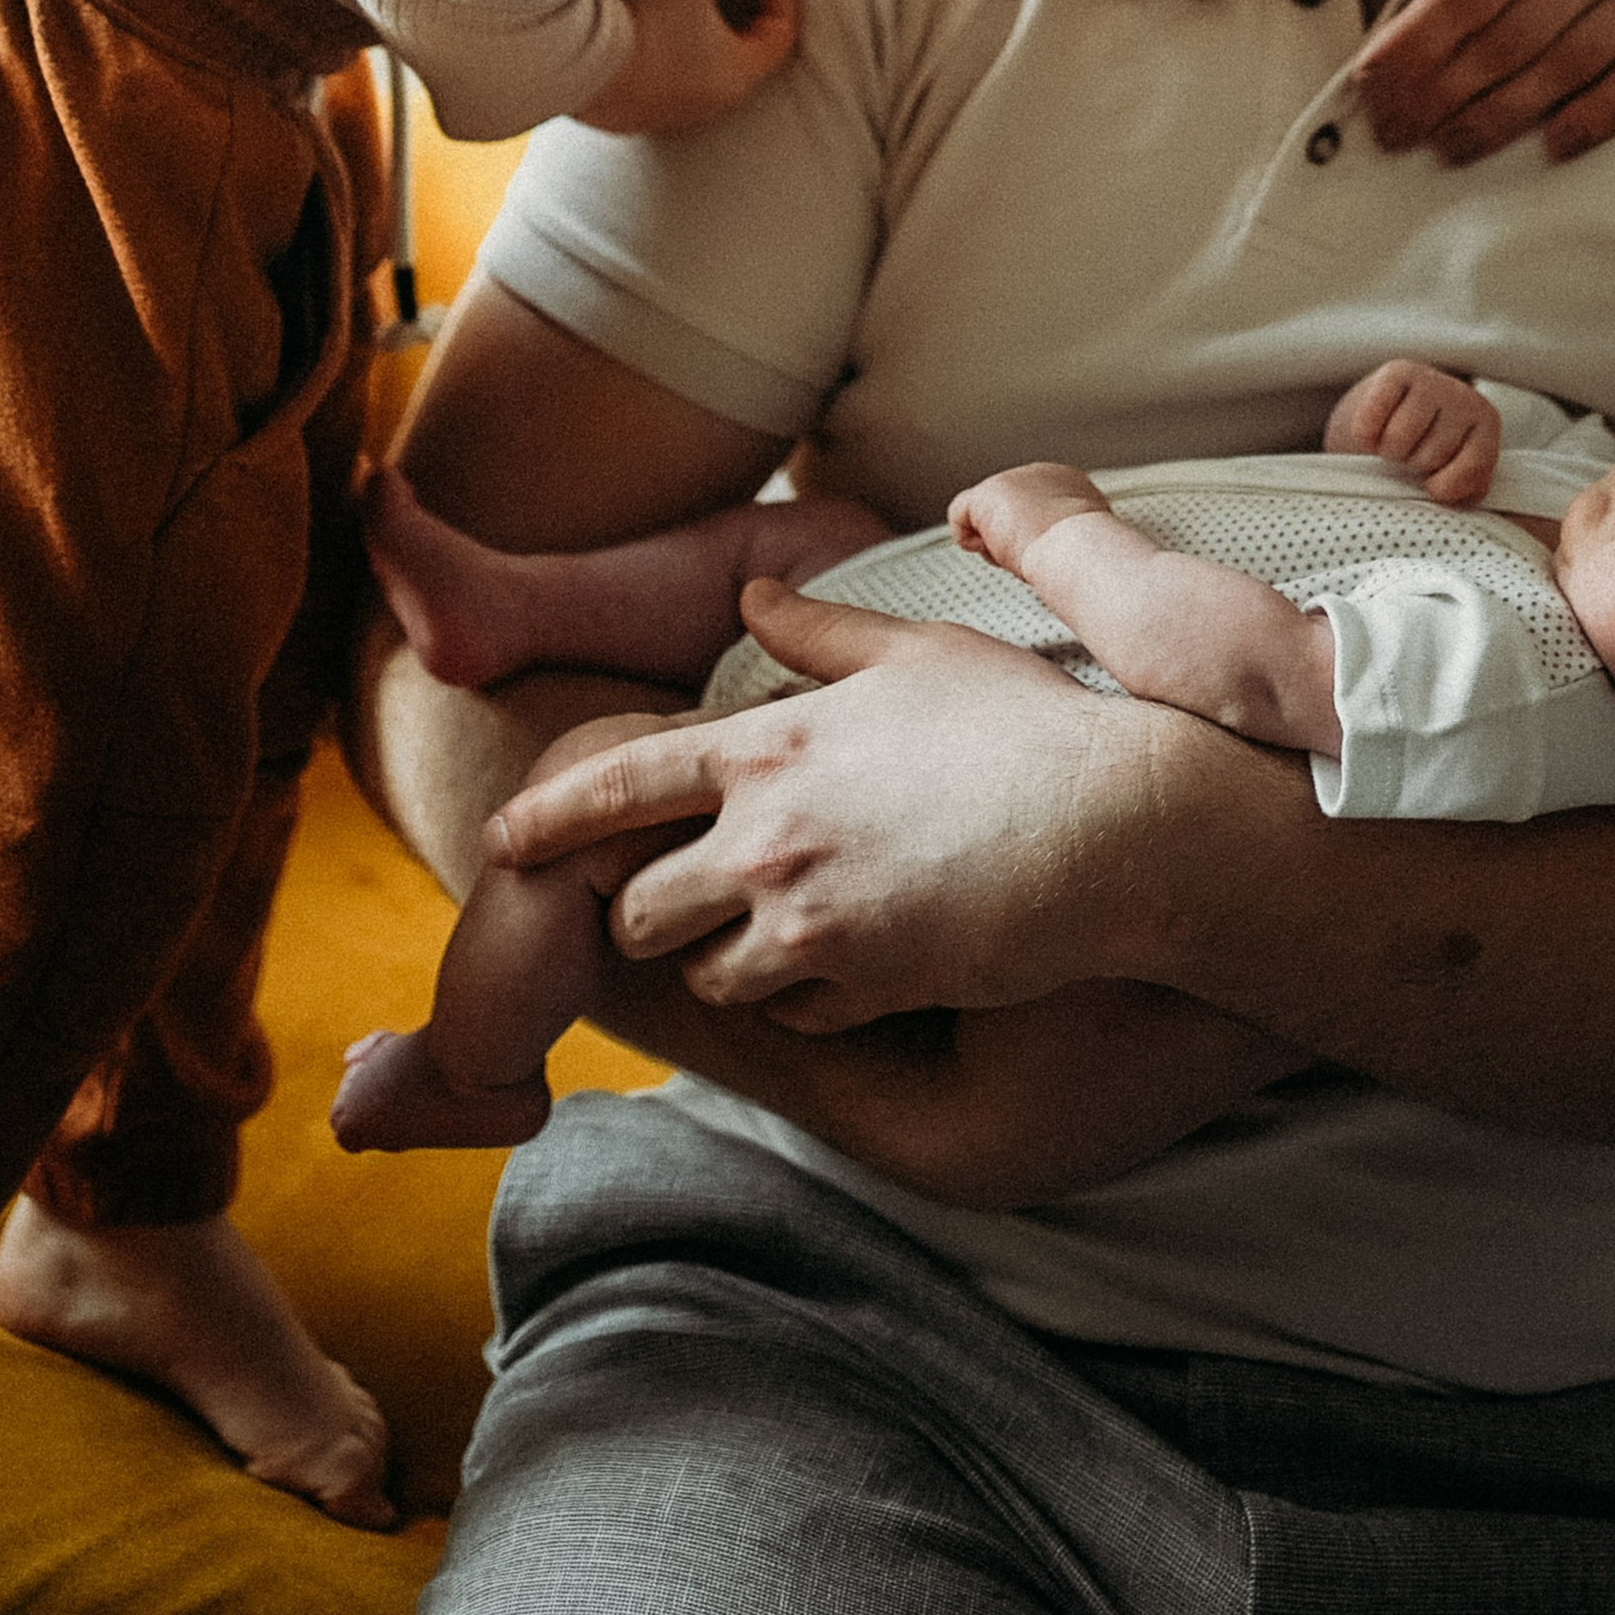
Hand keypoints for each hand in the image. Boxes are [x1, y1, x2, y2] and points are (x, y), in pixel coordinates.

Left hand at [481, 587, 1190, 1028]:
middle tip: (691, 905)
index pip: (618, 782)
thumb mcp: (918, 652)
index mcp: (769, 746)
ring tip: (785, 937)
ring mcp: (805, 921)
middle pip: (643, 907)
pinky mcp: (855, 988)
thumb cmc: (1024, 726)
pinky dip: (800, 1001)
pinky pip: (786, 1019)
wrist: (1114, 825)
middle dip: (655, 912)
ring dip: (730, 965)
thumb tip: (752, 595)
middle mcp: (765, 837)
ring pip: (708, 978)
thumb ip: (820, 633)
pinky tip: (852, 968)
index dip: (547, 818)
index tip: (500, 841)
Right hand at [575, 0, 800, 135]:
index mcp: (730, 78)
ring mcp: (648, 111)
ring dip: (681, 12)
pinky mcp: (607, 106)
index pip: (780, 33)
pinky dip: (643, 28)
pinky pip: (639, 62)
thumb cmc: (638, 10)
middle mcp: (694, 106)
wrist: (552, 55)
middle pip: (730, 44)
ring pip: (682, 54)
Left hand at [950, 461, 1112, 576]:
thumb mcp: (1082, 539)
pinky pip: (961, 515)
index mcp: (1069, 482)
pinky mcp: (985, 493)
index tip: (1044, 554)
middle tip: (1032, 556)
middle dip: (1013, 540)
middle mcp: (1039, 474)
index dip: (1034, 536)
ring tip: (1020, 554)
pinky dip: (968, 538)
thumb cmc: (1084, 554)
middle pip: (1009, 512)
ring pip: (986, 518)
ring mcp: (1011, 479)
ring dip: (997, 544)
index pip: (1035, 508)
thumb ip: (1064, 535)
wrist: (1076, 548)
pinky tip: (992, 549)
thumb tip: (1057, 552)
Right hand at [1323, 360, 1503, 504]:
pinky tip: (1372, 432)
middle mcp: (1465, 398)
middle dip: (1413, 464)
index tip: (1431, 482)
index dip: (1443, 486)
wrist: (1388, 411)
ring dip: (1388, 450)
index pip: (1470, 470)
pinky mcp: (1398, 371)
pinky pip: (1372, 420)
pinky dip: (1365, 434)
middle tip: (1410, 454)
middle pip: (1429, 457)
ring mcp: (1433, 381)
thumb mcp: (1452, 473)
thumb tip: (1444, 496)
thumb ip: (1462, 490)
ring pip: (1398, 441)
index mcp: (1487, 427)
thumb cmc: (1424, 449)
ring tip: (1394, 442)